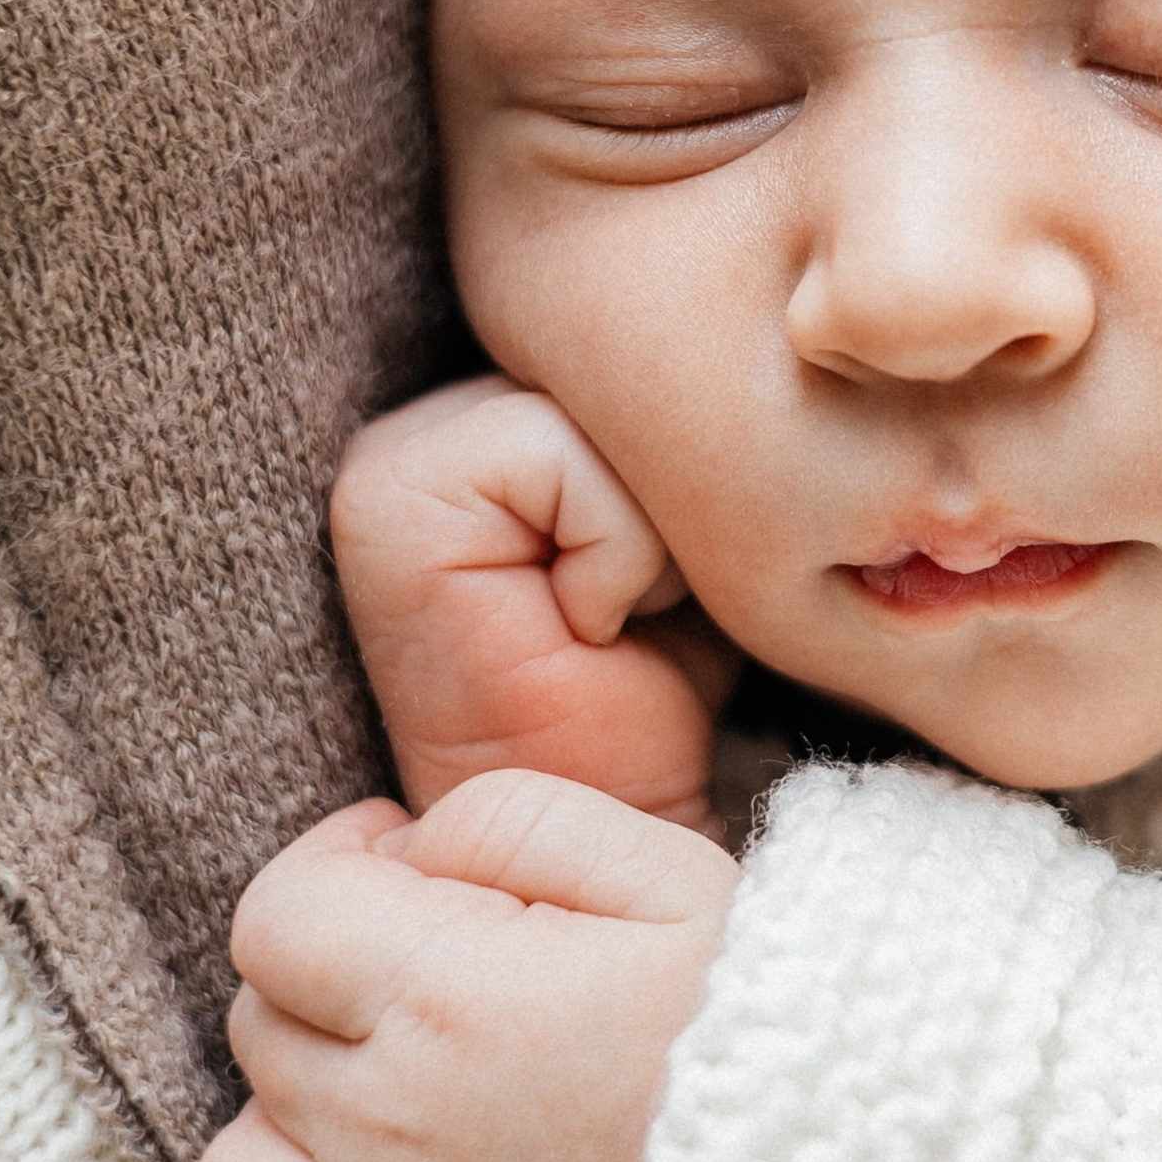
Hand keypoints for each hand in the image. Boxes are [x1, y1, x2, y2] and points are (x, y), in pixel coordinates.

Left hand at [196, 771, 737, 1161]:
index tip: (411, 871)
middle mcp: (389, 1125)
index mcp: (440, 990)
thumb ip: (509, 820)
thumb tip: (406, 854)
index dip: (337, 871)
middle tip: (457, 977)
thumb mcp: (666, 865)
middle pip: (263, 1034)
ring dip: (303, 1134)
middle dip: (336, 985)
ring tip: (410, 1111)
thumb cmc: (783, 1016)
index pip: (275, 916)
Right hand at [332, 373, 733, 833]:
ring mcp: (390, 455)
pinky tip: (584, 630)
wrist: (609, 827)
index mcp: (487, 414)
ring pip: (598, 409)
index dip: (686, 471)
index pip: (638, 361)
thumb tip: (776, 333)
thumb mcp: (686, 526)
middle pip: (619, 373)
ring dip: (648, 532)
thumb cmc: (656, 686)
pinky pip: (564, 458)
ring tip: (614, 617)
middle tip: (641, 607)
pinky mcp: (385, 495)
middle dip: (670, 493)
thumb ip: (683, 427)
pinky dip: (615, 554)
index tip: (652, 585)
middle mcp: (422, 420)